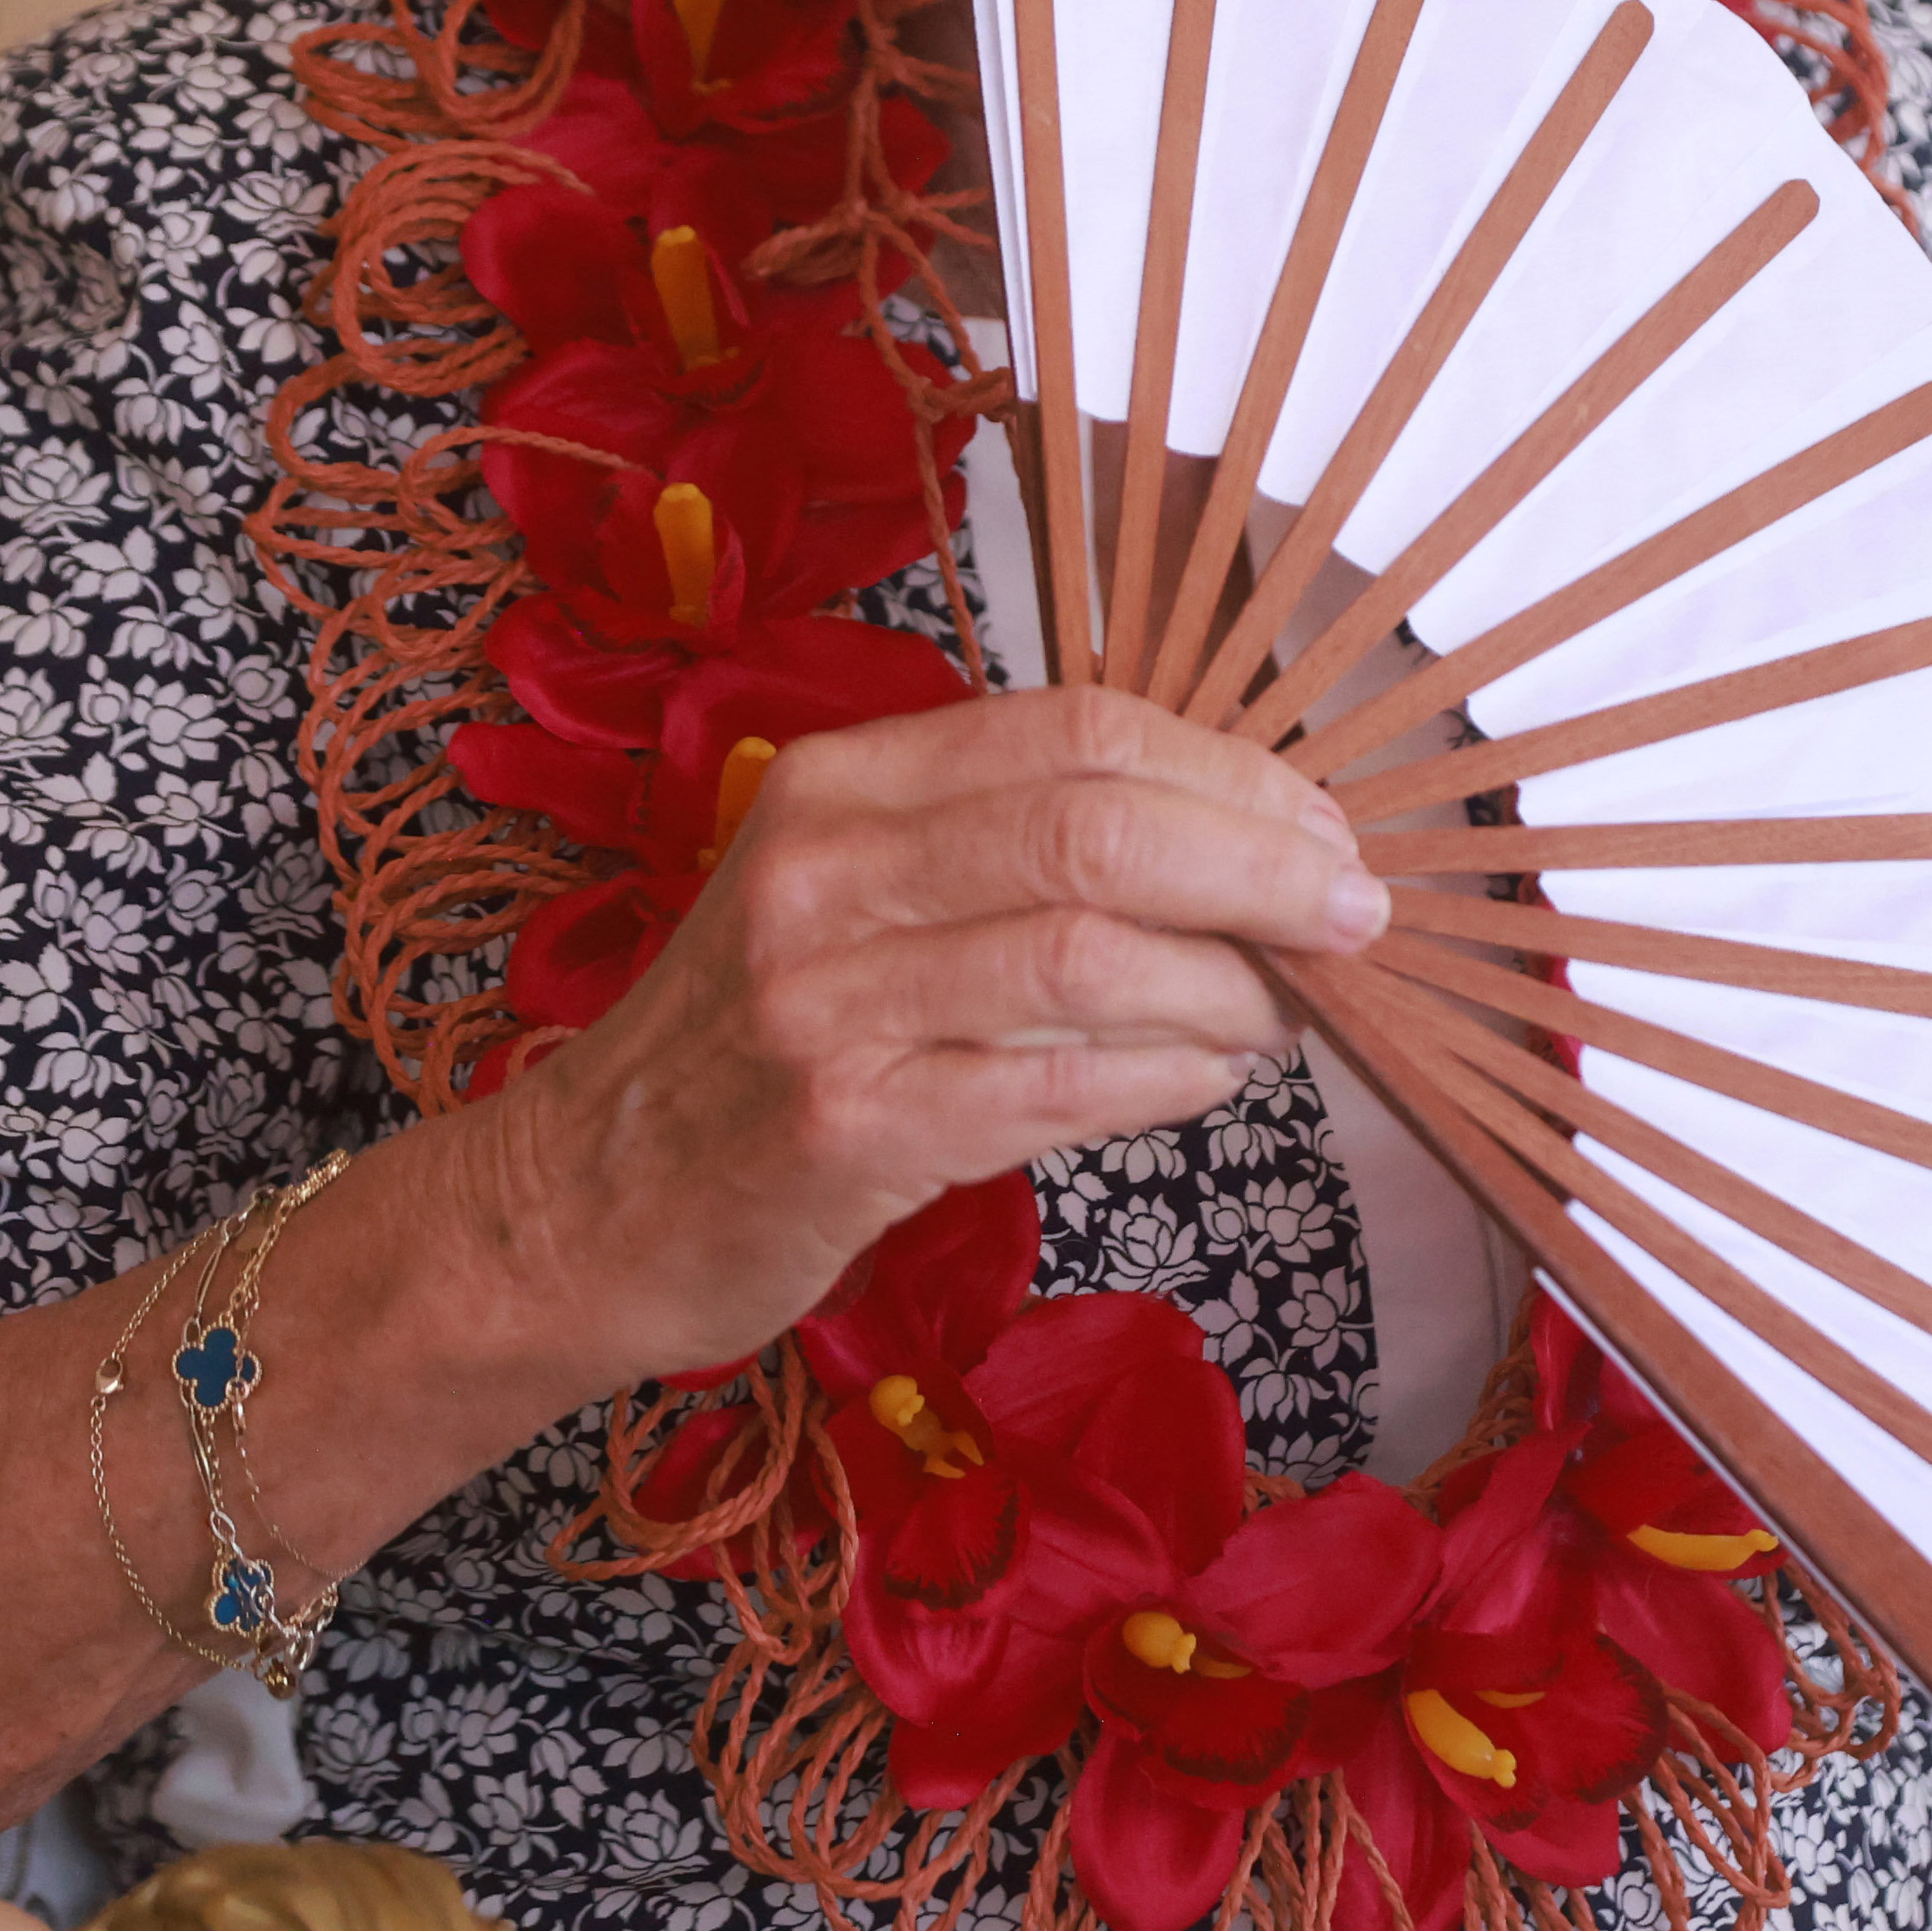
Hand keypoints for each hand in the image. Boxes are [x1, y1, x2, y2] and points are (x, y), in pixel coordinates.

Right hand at [478, 684, 1389, 1392]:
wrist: (580, 1202)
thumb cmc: (755, 1043)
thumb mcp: (849, 895)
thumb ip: (1005, 848)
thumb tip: (1234, 840)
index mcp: (842, 781)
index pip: (1077, 728)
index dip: (1229, 772)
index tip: (1320, 825)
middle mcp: (825, 869)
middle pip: (1099, 825)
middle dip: (1262, 866)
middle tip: (1351, 915)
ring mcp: (827, 999)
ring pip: (1091, 955)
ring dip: (1228, 988)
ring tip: (1279, 1017)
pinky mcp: (845, 1127)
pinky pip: (1054, 1085)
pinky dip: (1163, 1079)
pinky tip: (1207, 1081)